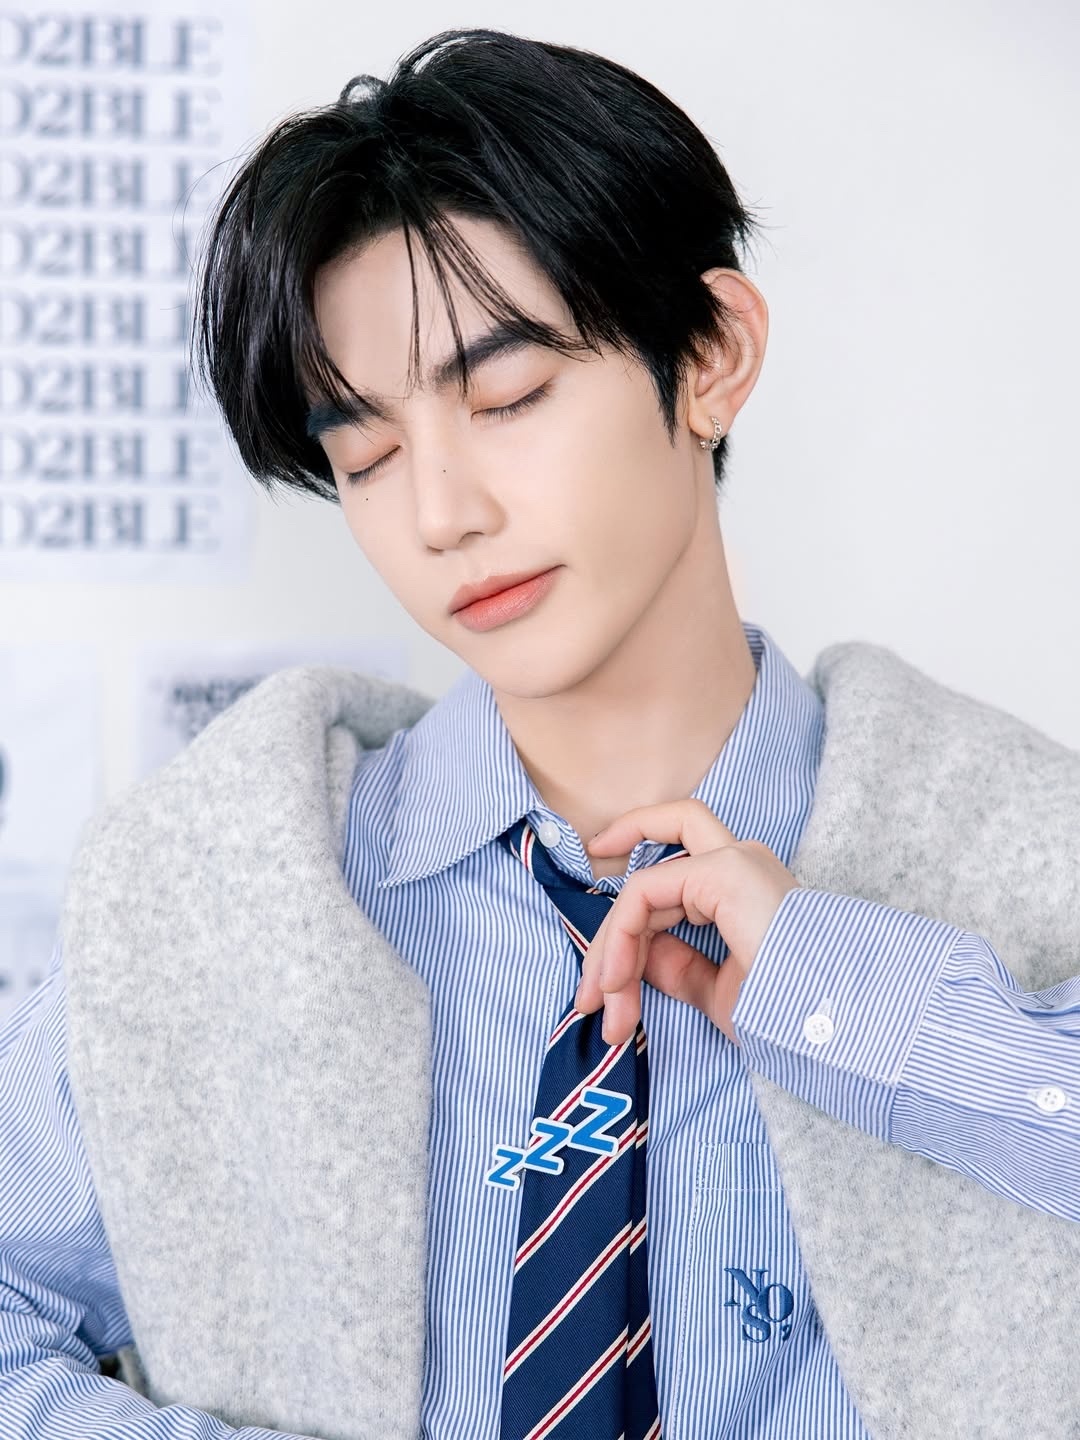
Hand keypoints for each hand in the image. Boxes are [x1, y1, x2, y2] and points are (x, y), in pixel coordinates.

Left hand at [576, 798, 800, 1045]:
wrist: (832, 1024)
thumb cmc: (792, 1014)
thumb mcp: (720, 990)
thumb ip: (678, 966)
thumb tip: (635, 955)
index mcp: (746, 886)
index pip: (671, 875)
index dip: (629, 915)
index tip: (598, 955)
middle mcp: (741, 860)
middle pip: (652, 871)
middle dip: (612, 934)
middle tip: (589, 997)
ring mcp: (733, 861)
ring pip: (643, 887)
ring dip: (612, 947)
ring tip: (602, 1005)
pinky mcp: (724, 872)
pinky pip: (645, 894)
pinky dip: (621, 936)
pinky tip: (615, 981)